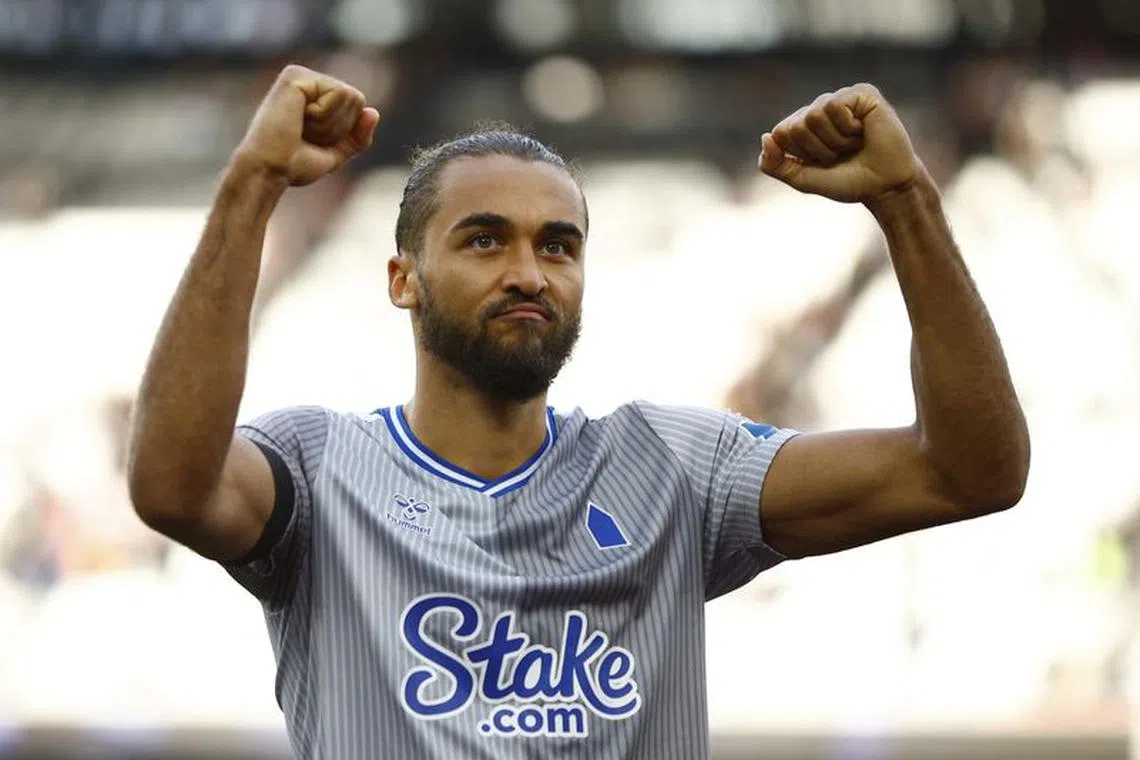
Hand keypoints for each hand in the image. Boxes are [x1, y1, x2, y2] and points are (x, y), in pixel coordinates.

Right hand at [233, 65, 379, 186]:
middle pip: (357, 99)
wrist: (270, 170)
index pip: (358, 107)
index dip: (344, 132)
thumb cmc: (295, 163)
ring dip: (330, 124)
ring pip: (350, 96)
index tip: (313, 140)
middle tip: (306, 135)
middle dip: (338, 128)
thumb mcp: (336, 152)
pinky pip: (338, 93)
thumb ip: (357, 136)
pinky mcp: (296, 75)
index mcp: (315, 96)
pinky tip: (297, 118)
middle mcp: (308, 81)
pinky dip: (323, 116)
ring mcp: (301, 76)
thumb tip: (373, 112)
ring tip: (300, 128)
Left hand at [758, 83, 920, 203]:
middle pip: (795, 126)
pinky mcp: (860, 93)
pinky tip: (863, 130)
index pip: (779, 134)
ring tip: (853, 144)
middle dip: (817, 150)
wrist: (885, 185)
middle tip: (840, 154)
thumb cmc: (846, 181)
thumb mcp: (803, 179)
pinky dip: (847, 128)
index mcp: (801, 127)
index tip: (822, 163)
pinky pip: (834, 106)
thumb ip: (776, 165)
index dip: (800, 155)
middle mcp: (817, 109)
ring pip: (813, 116)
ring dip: (834, 141)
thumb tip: (765, 138)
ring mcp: (838, 99)